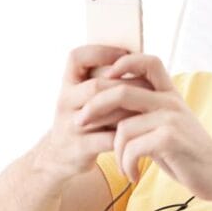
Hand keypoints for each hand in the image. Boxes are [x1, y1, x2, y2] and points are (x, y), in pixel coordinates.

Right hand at [35, 45, 153, 180]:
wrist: (59, 158)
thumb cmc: (84, 120)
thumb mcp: (84, 97)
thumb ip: (105, 81)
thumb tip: (140, 61)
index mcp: (68, 84)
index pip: (76, 58)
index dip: (101, 52)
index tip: (125, 55)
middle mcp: (65, 102)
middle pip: (96, 86)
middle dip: (127, 85)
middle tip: (151, 88)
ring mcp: (70, 125)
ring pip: (104, 112)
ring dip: (130, 110)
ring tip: (150, 109)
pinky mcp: (79, 148)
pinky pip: (107, 138)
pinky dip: (126, 135)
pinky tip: (139, 132)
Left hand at [74, 53, 211, 198]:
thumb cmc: (189, 155)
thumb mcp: (169, 127)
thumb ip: (147, 113)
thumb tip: (113, 106)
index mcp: (170, 94)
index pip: (147, 61)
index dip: (123, 62)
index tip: (104, 78)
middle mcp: (170, 101)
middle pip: (121, 91)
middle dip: (94, 108)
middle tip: (80, 124)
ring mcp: (171, 118)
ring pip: (123, 126)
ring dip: (116, 151)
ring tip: (124, 165)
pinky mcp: (170, 138)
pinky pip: (131, 147)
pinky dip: (126, 164)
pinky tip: (133, 175)